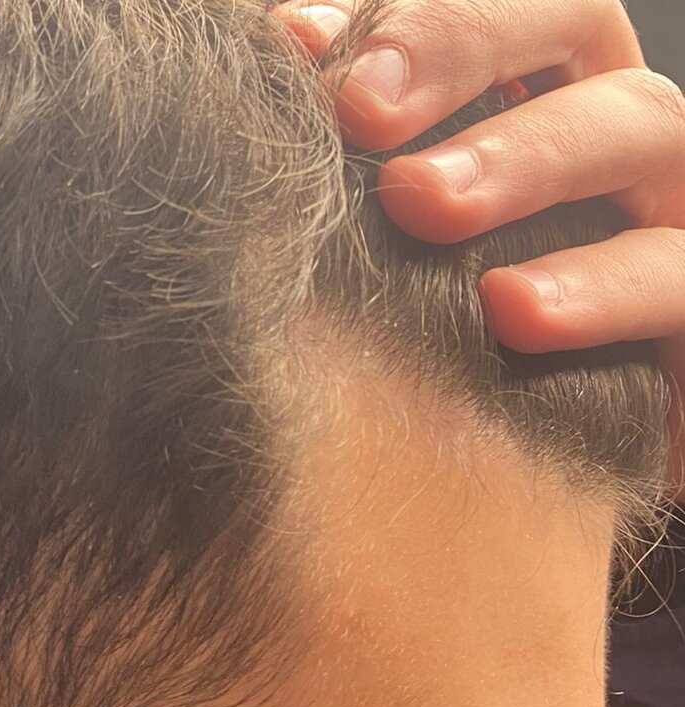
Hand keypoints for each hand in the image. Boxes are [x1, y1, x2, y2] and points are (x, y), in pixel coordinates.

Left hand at [274, 0, 684, 496]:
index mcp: (521, 91)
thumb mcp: (385, 239)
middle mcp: (594, 128)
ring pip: (638, 125)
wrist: (523, 449)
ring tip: (421, 202)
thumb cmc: (440, 329)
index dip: (399, 14)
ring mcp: (659, 206)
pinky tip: (510, 311)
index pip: (481, 4)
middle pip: (567, 20)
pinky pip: (675, 276)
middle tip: (359, 110)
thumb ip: (344, 162)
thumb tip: (273, 74)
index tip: (294, 48)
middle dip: (459, 45)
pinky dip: (599, 286)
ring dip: (523, 155)